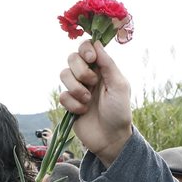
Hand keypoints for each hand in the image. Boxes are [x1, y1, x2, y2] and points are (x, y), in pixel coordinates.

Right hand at [58, 40, 132, 164]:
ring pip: (63, 74)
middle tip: (93, 84)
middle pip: (72, 58)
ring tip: (88, 101)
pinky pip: (62, 95)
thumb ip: (108, 64)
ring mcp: (77, 89)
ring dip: (76, 88)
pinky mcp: (69, 103)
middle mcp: (88, 75)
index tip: (91, 59)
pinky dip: (72, 104)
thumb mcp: (119, 85)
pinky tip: (83, 112)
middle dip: (80, 71)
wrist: (110, 138)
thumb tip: (97, 42)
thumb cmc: (119, 112)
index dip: (85, 49)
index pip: (87, 47)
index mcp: (102, 68)